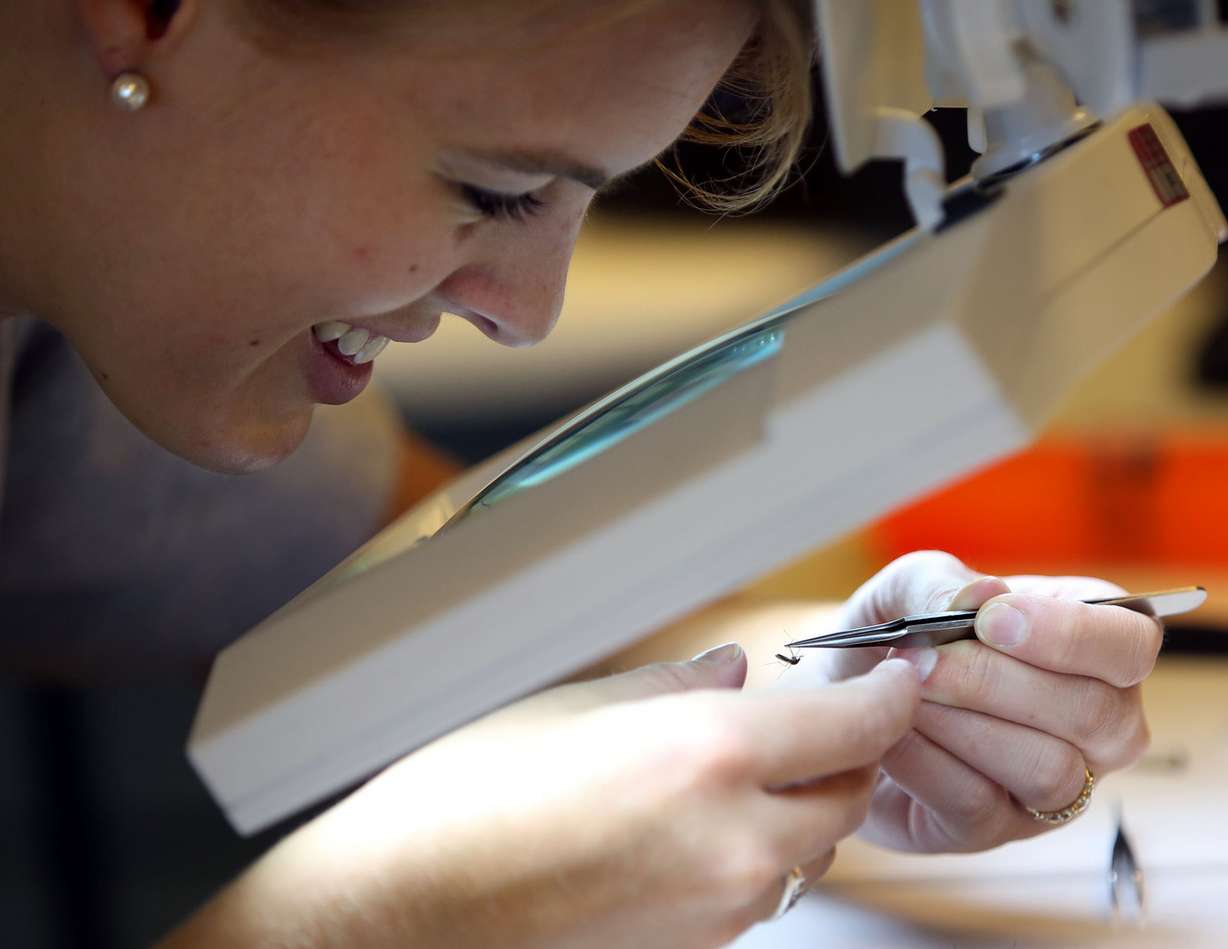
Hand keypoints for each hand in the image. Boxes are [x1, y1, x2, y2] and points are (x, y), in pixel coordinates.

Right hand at [164, 646, 919, 948]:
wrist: (407, 908)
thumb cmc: (471, 794)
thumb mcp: (576, 705)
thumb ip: (677, 682)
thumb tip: (733, 670)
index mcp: (708, 756)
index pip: (852, 724)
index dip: (889, 695)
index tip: (900, 677)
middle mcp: (734, 840)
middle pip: (847, 793)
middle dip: (844, 751)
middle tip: (810, 715)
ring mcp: (720, 908)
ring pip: (808, 848)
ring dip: (798, 805)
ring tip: (741, 768)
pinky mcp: (697, 948)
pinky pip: (760, 891)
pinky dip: (756, 850)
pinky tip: (695, 823)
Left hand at [823, 551, 1160, 853]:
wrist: (830, 698)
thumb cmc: (892, 636)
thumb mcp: (905, 588)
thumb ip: (939, 581)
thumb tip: (982, 597)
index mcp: (1089, 645)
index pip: (1130, 643)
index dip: (1070, 634)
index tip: (990, 621)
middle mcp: (1092, 722)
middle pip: (1094, 713)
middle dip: (994, 681)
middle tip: (920, 660)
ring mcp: (1050, 786)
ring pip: (1047, 769)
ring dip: (961, 724)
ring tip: (902, 693)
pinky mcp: (993, 830)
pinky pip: (980, 805)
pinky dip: (925, 762)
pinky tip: (889, 734)